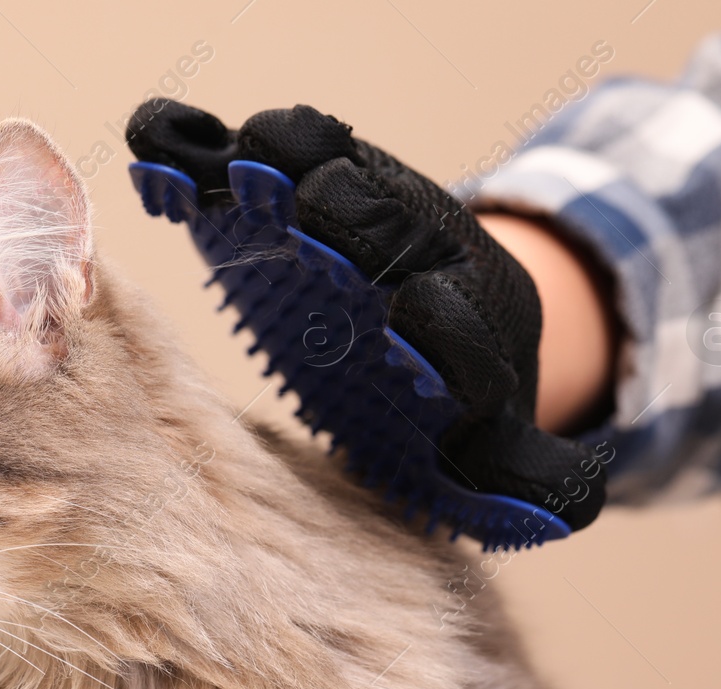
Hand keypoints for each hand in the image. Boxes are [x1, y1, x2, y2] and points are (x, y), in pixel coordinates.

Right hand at [127, 102, 608, 531]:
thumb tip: (571, 509)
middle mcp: (406, 244)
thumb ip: (533, 481)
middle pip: (384, 216)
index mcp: (466, 314)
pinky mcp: (270, 192)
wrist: (434, 303)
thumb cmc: (456, 391)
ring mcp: (338, 203)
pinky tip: (150, 161)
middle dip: (352, 217)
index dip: (442, 322)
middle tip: (306, 211)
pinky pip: (228, 153)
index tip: (415, 320)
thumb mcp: (503, 442)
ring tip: (225, 178)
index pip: (462, 317)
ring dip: (278, 161)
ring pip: (318, 155)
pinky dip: (189, 147)